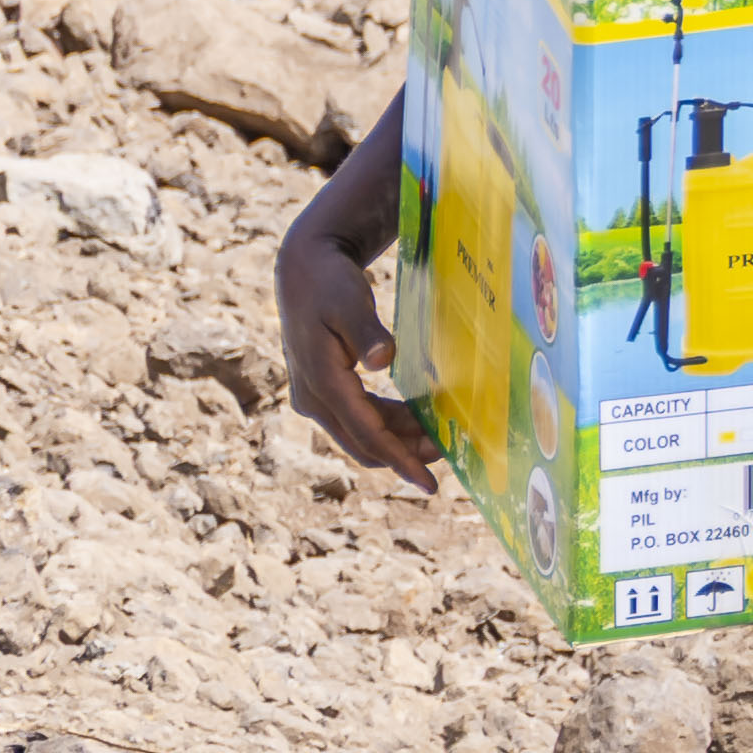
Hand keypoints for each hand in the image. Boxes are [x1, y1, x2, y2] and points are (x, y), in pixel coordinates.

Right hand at [276, 218, 443, 485]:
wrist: (303, 269)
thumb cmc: (328, 283)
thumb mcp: (349, 303)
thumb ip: (367, 333)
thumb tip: (382, 361)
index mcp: (320, 382)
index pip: (366, 433)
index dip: (400, 459)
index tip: (428, 483)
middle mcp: (312, 398)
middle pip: (363, 443)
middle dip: (405, 455)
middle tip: (448, 454)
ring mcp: (315, 397)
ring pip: (361, 435)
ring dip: (399, 442)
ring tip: (440, 438)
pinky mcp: (324, 391)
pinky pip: (359, 420)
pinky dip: (388, 426)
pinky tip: (417, 420)